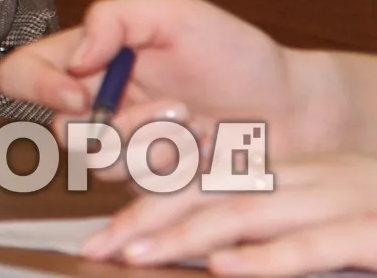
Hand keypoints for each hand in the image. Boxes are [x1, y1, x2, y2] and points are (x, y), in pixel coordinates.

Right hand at [0, 0, 345, 161]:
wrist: (289, 107)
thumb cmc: (235, 54)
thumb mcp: (174, 13)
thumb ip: (113, 18)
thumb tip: (75, 55)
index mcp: (89, 60)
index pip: (22, 73)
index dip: (35, 86)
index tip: (76, 92)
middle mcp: (96, 104)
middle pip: (63, 131)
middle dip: (120, 124)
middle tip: (174, 107)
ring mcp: (123, 147)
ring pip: (103, 164)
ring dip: (156, 146)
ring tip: (197, 125)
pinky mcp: (150, 182)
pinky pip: (139, 186)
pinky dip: (177, 168)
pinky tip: (206, 148)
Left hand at [80, 153, 376, 275]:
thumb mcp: (332, 217)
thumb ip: (278, 228)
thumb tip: (219, 254)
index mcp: (295, 176)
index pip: (207, 185)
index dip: (150, 207)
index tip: (100, 236)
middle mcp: (310, 182)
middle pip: (212, 196)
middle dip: (146, 222)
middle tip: (95, 249)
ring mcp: (342, 204)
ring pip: (248, 215)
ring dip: (185, 237)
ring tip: (135, 254)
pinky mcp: (373, 235)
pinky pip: (314, 245)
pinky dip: (268, 257)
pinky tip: (228, 268)